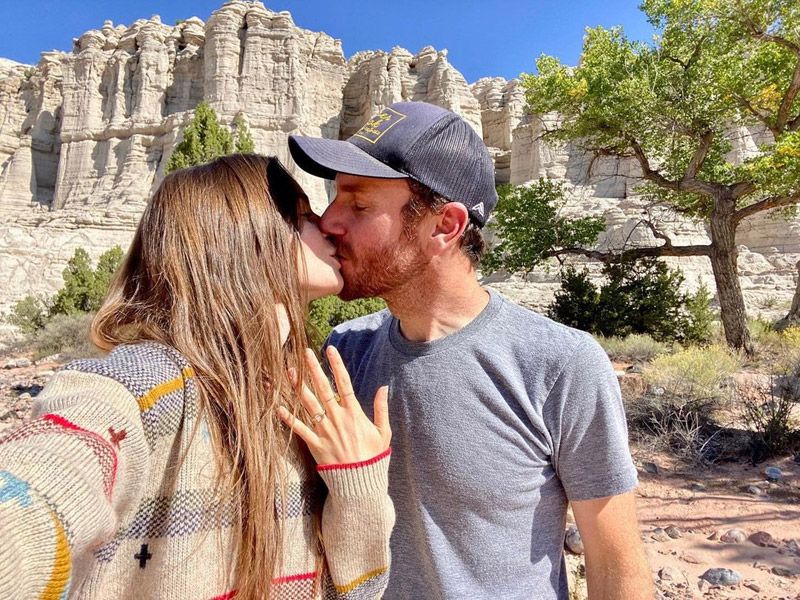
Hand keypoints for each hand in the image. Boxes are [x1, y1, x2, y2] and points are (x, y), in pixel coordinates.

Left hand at [278, 346, 390, 465]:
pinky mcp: (315, 445)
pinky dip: (288, 418)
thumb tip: (383, 387)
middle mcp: (337, 418)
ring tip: (289, 371)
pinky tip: (278, 407)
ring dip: (298, 386)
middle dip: (313, 369)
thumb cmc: (373, 457)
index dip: (336, 365)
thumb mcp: (383, 432)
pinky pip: (299, 429)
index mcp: (354, 413)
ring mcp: (324, 431)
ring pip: (308, 404)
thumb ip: (381, 408)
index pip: (344, 383)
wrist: (360, 483)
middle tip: (304, 353)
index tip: (330, 349)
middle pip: (323, 388)